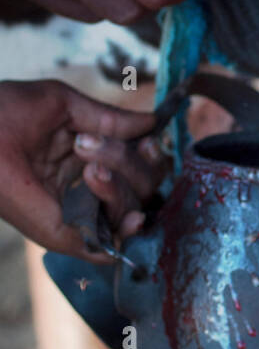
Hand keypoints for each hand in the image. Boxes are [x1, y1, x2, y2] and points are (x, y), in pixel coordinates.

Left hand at [0, 79, 165, 257]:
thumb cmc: (5, 112)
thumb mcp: (65, 106)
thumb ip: (111, 119)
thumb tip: (154, 122)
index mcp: (88, 159)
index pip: (139, 167)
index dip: (150, 157)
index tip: (150, 140)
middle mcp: (86, 190)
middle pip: (141, 189)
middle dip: (131, 165)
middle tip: (91, 145)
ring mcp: (76, 214)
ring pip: (130, 212)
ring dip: (120, 185)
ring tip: (91, 166)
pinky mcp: (63, 235)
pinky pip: (109, 243)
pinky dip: (120, 223)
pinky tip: (104, 189)